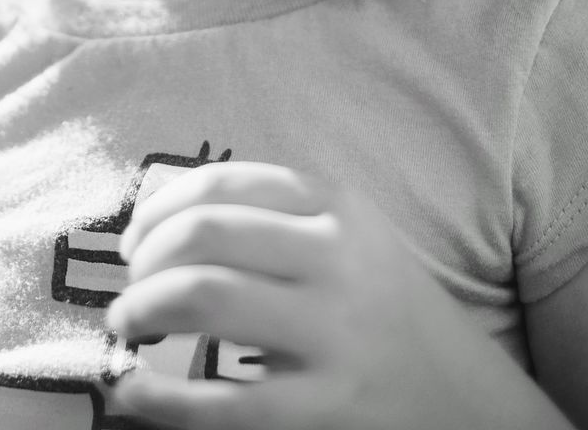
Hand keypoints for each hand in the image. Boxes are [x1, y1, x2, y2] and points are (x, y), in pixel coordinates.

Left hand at [107, 162, 490, 429]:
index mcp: (334, 204)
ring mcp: (331, 331)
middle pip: (206, 234)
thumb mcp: (344, 230)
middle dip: (146, 259)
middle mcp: (334, 256)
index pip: (222, 184)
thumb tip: (163, 216)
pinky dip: (162, 397)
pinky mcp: (325, 403)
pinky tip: (131, 391)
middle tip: (129, 284)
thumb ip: (273, 212)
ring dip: (143, 308)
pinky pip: (225, 400)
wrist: (461, 387)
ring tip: (126, 325)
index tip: (135, 238)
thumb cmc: (381, 298)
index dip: (160, 208)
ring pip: (207, 299)